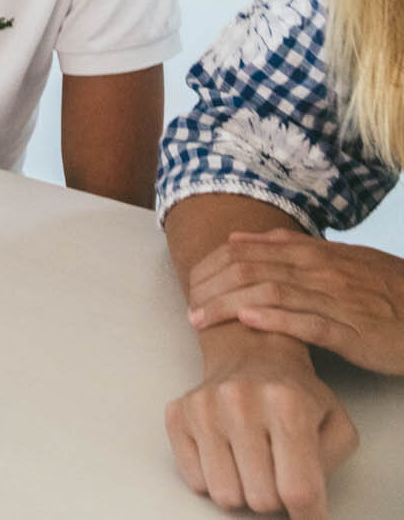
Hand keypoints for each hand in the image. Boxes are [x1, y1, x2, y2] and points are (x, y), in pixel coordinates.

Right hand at [166, 332, 357, 519]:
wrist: (253, 355)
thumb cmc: (296, 396)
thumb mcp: (335, 423)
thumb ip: (330, 462)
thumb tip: (305, 501)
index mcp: (287, 404)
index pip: (298, 489)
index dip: (307, 515)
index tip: (307, 516)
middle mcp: (240, 401)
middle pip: (262, 499)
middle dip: (275, 498)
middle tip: (278, 475)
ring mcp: (203, 407)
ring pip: (225, 495)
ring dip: (243, 491)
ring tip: (253, 466)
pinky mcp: (177, 415)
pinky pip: (195, 482)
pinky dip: (214, 479)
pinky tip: (227, 455)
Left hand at [188, 229, 403, 373]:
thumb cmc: (384, 287)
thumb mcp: (340, 257)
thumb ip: (291, 247)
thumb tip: (241, 240)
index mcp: (313, 253)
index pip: (249, 252)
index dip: (213, 265)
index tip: (190, 281)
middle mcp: (320, 271)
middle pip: (251, 271)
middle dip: (212, 287)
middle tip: (187, 305)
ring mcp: (336, 299)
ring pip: (272, 294)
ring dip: (229, 306)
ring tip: (201, 317)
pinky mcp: (353, 331)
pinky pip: (309, 323)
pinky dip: (276, 319)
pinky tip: (249, 321)